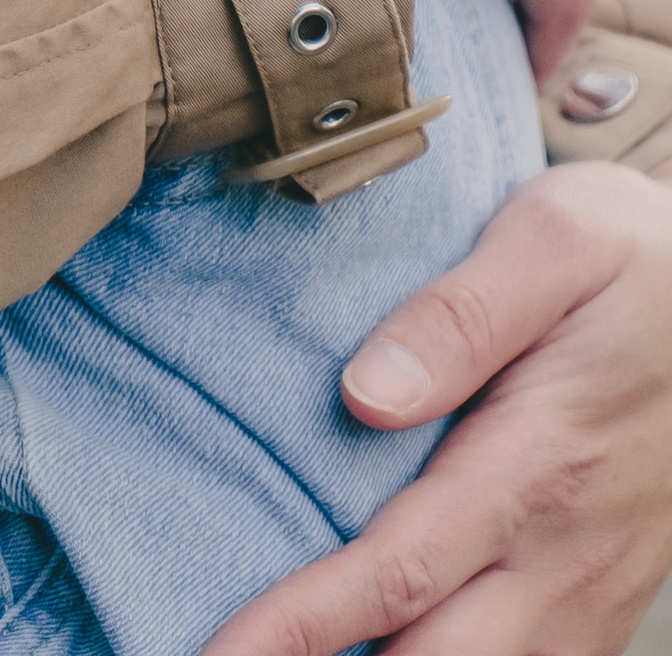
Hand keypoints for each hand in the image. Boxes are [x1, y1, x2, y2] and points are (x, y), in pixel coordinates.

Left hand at [201, 164, 671, 655]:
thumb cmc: (635, 258)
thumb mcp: (556, 241)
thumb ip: (458, 315)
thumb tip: (363, 394)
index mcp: (539, 462)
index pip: (398, 570)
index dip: (302, 626)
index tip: (226, 649)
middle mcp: (565, 550)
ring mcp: (591, 587)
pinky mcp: (603, 596)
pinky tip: (392, 649)